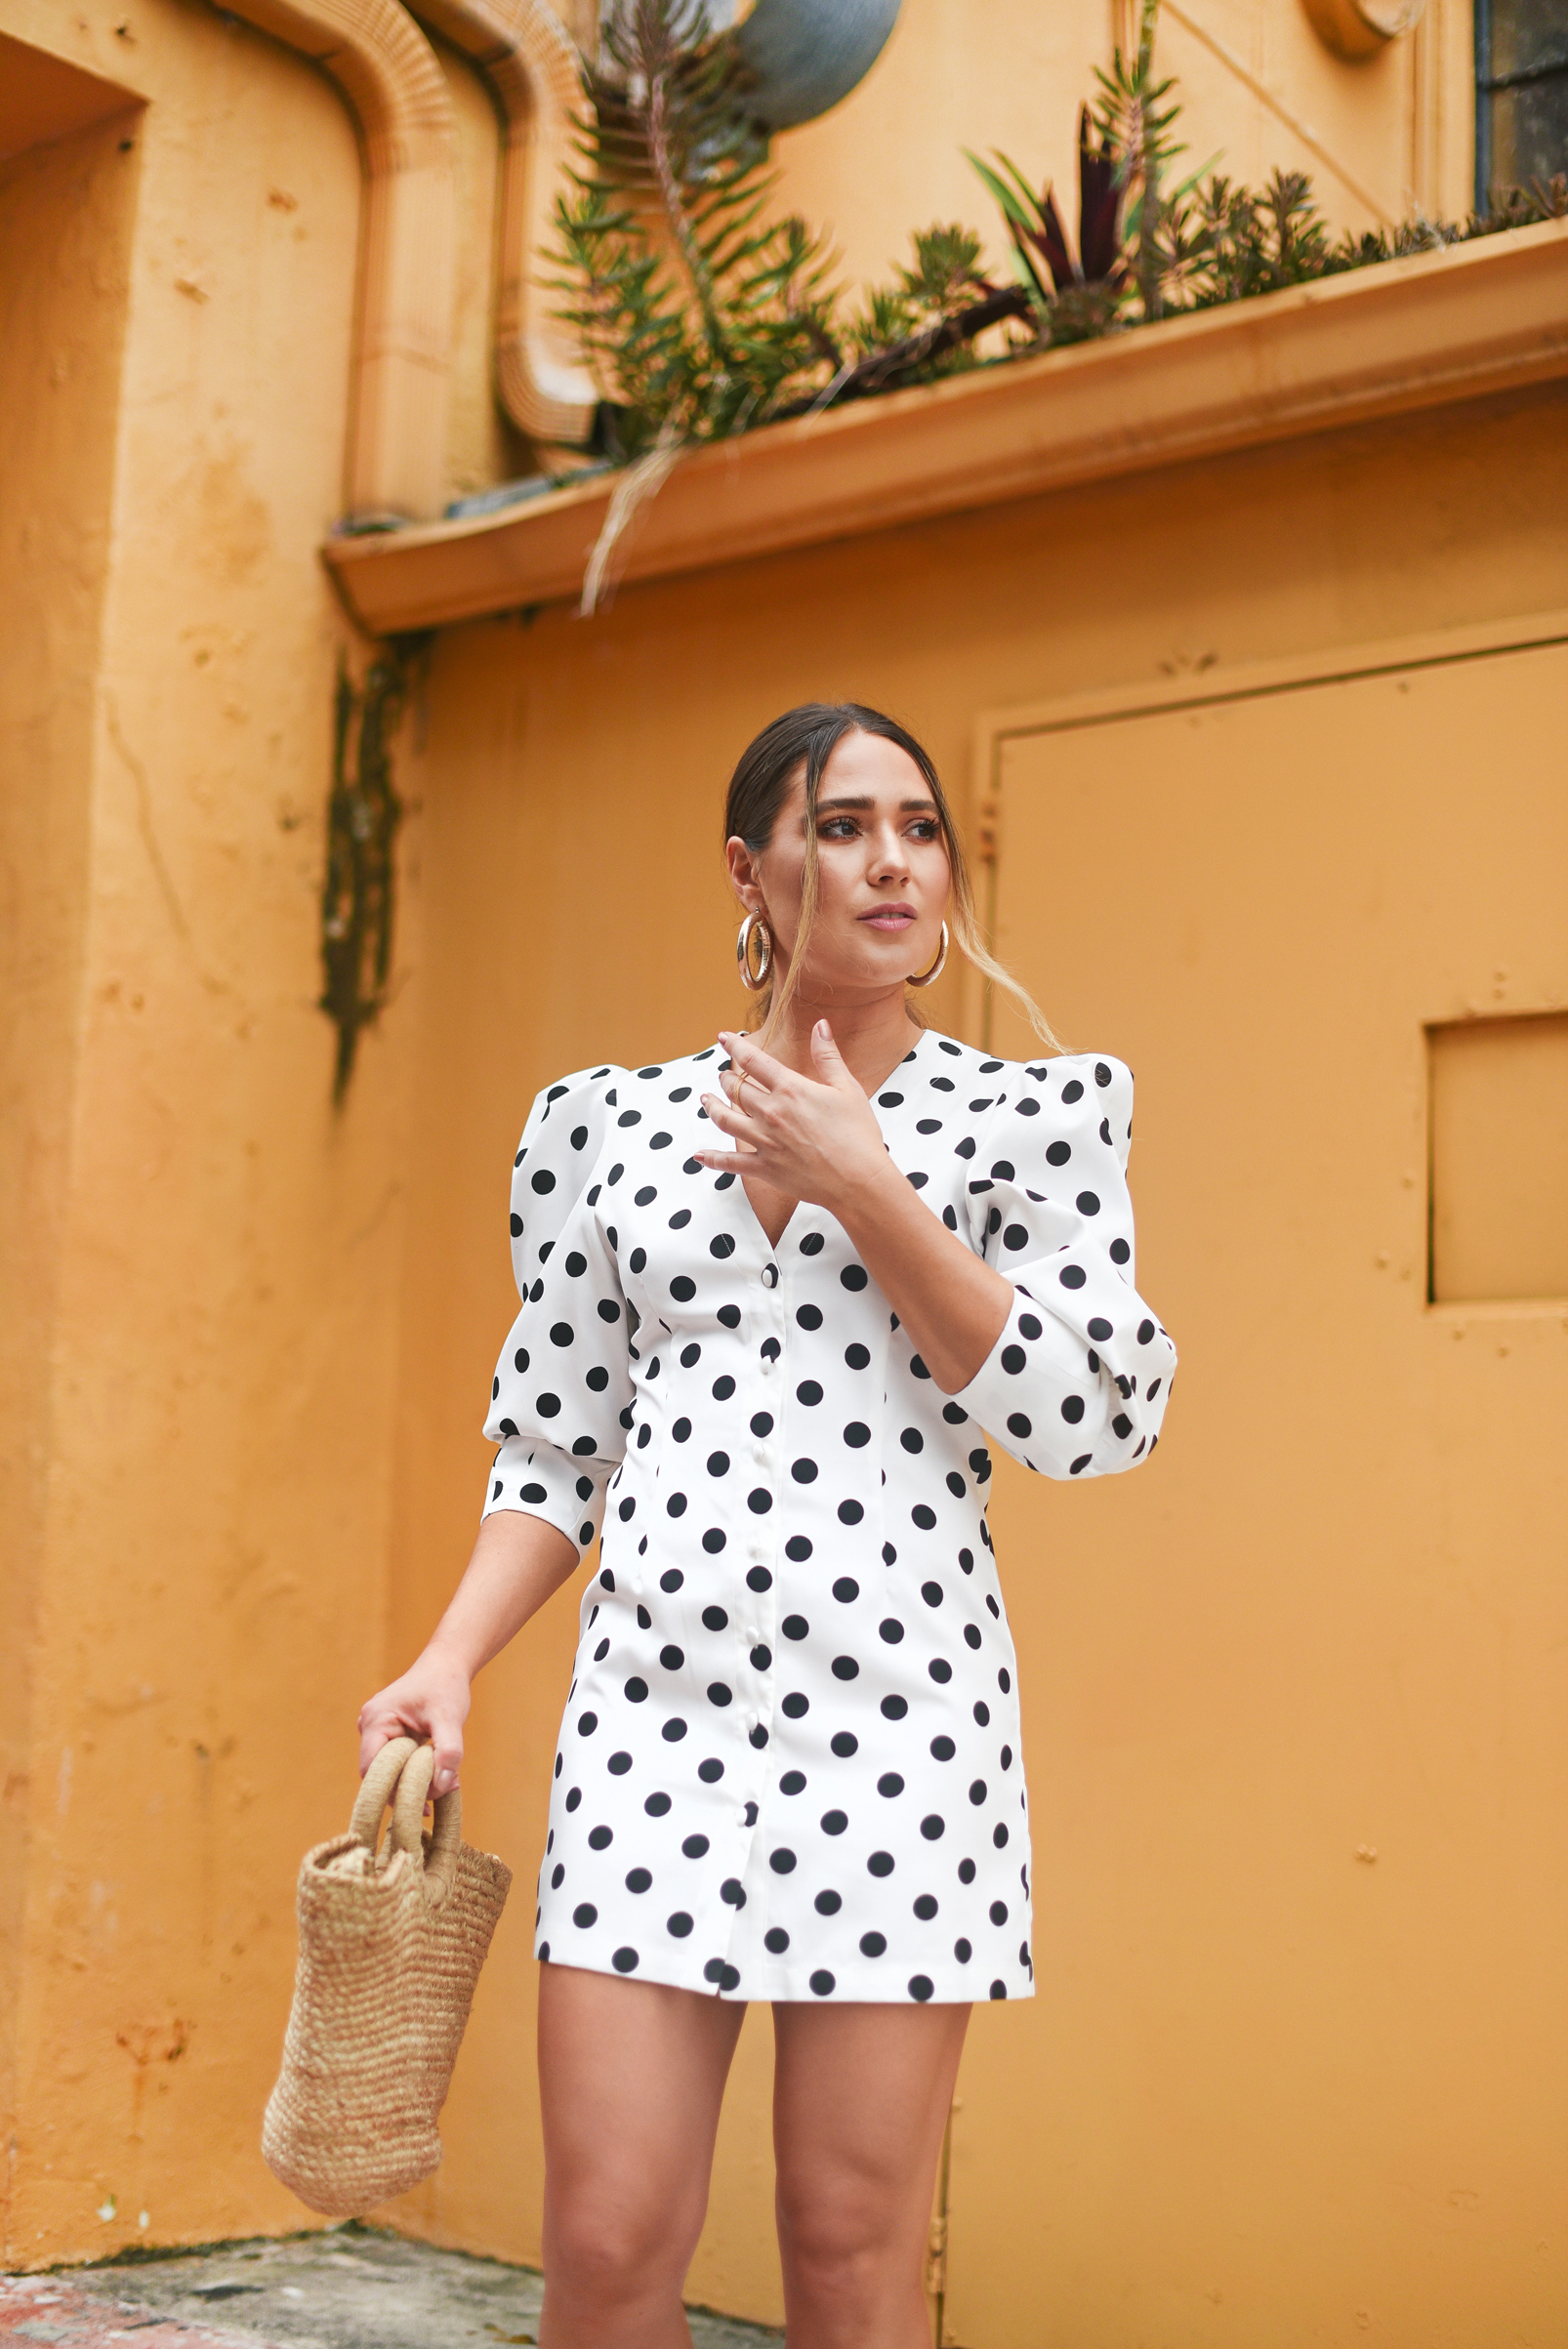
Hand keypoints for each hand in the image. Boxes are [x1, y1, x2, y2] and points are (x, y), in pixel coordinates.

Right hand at [357, 1648, 471, 1795]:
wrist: (447, 1665)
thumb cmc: (446, 1685)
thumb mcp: (450, 1718)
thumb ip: (448, 1751)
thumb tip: (443, 1785)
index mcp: (376, 1720)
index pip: (373, 1770)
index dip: (392, 1791)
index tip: (420, 1805)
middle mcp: (370, 1725)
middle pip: (380, 1773)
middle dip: (406, 1789)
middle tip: (436, 1801)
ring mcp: (377, 1730)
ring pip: (389, 1769)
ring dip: (412, 1782)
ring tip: (443, 1785)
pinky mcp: (388, 1734)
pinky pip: (396, 1761)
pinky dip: (414, 1771)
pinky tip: (438, 1776)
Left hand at [696, 1023, 892, 1212]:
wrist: (858, 1180)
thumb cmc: (858, 1135)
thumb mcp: (847, 1088)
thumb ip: (828, 1056)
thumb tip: (821, 1026)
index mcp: (790, 1090)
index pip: (754, 1061)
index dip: (735, 1047)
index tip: (723, 1038)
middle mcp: (771, 1113)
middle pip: (736, 1090)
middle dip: (726, 1079)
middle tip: (722, 1076)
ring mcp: (764, 1141)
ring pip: (725, 1120)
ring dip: (712, 1107)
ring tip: (705, 1100)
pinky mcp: (764, 1168)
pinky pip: (730, 1163)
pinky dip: (712, 1159)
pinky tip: (699, 1155)